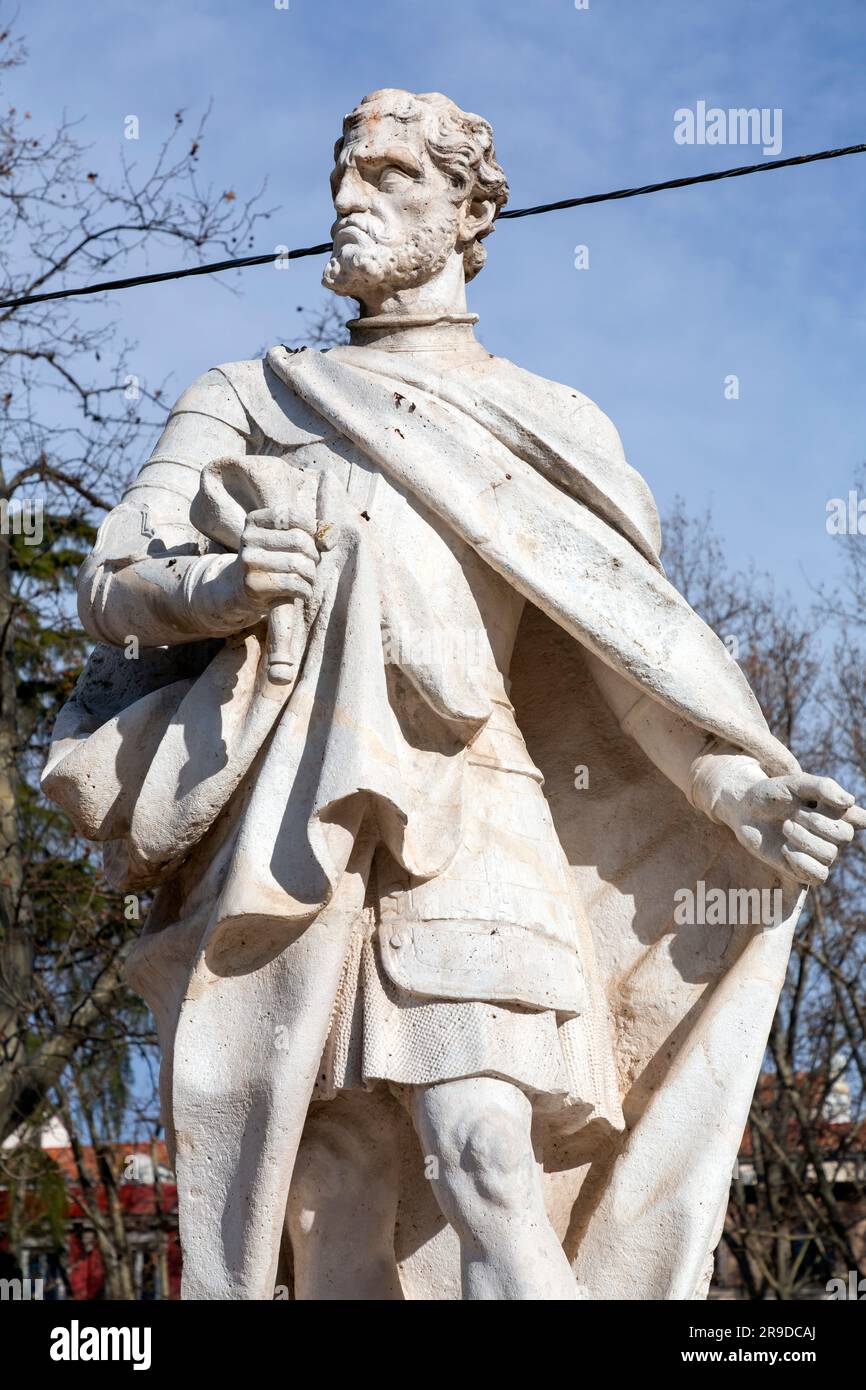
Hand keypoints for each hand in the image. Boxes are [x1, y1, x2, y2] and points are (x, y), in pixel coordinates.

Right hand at [227, 502, 320, 623]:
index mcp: (255, 520)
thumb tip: (328, 541)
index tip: (312, 540)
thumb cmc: (275, 559)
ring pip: (298, 564)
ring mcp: (248, 561)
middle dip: (314, 555)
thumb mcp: (288, 539)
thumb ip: (314, 532)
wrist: (242, 588)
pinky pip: (292, 584)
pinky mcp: (253, 584)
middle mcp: (248, 538)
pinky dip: (306, 590)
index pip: (291, 515)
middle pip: (299, 541)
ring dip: (311, 575)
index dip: (310, 527)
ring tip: (308, 579)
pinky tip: (303, 591)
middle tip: (311, 564)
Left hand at [717, 771, 865, 886]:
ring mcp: (819, 853)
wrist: (744, 810)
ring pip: (829, 855)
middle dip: (816, 822)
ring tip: (785, 827)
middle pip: (844, 835)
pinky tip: (785, 849)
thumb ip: (823, 787)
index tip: (821, 804)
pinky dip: (801, 862)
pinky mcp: (803, 870)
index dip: (850, 815)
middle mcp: (832, 834)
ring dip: (803, 839)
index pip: (860, 819)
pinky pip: (819, 876)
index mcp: (836, 812)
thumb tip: (849, 802)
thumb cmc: (772, 794)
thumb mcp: (796, 784)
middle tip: (793, 814)